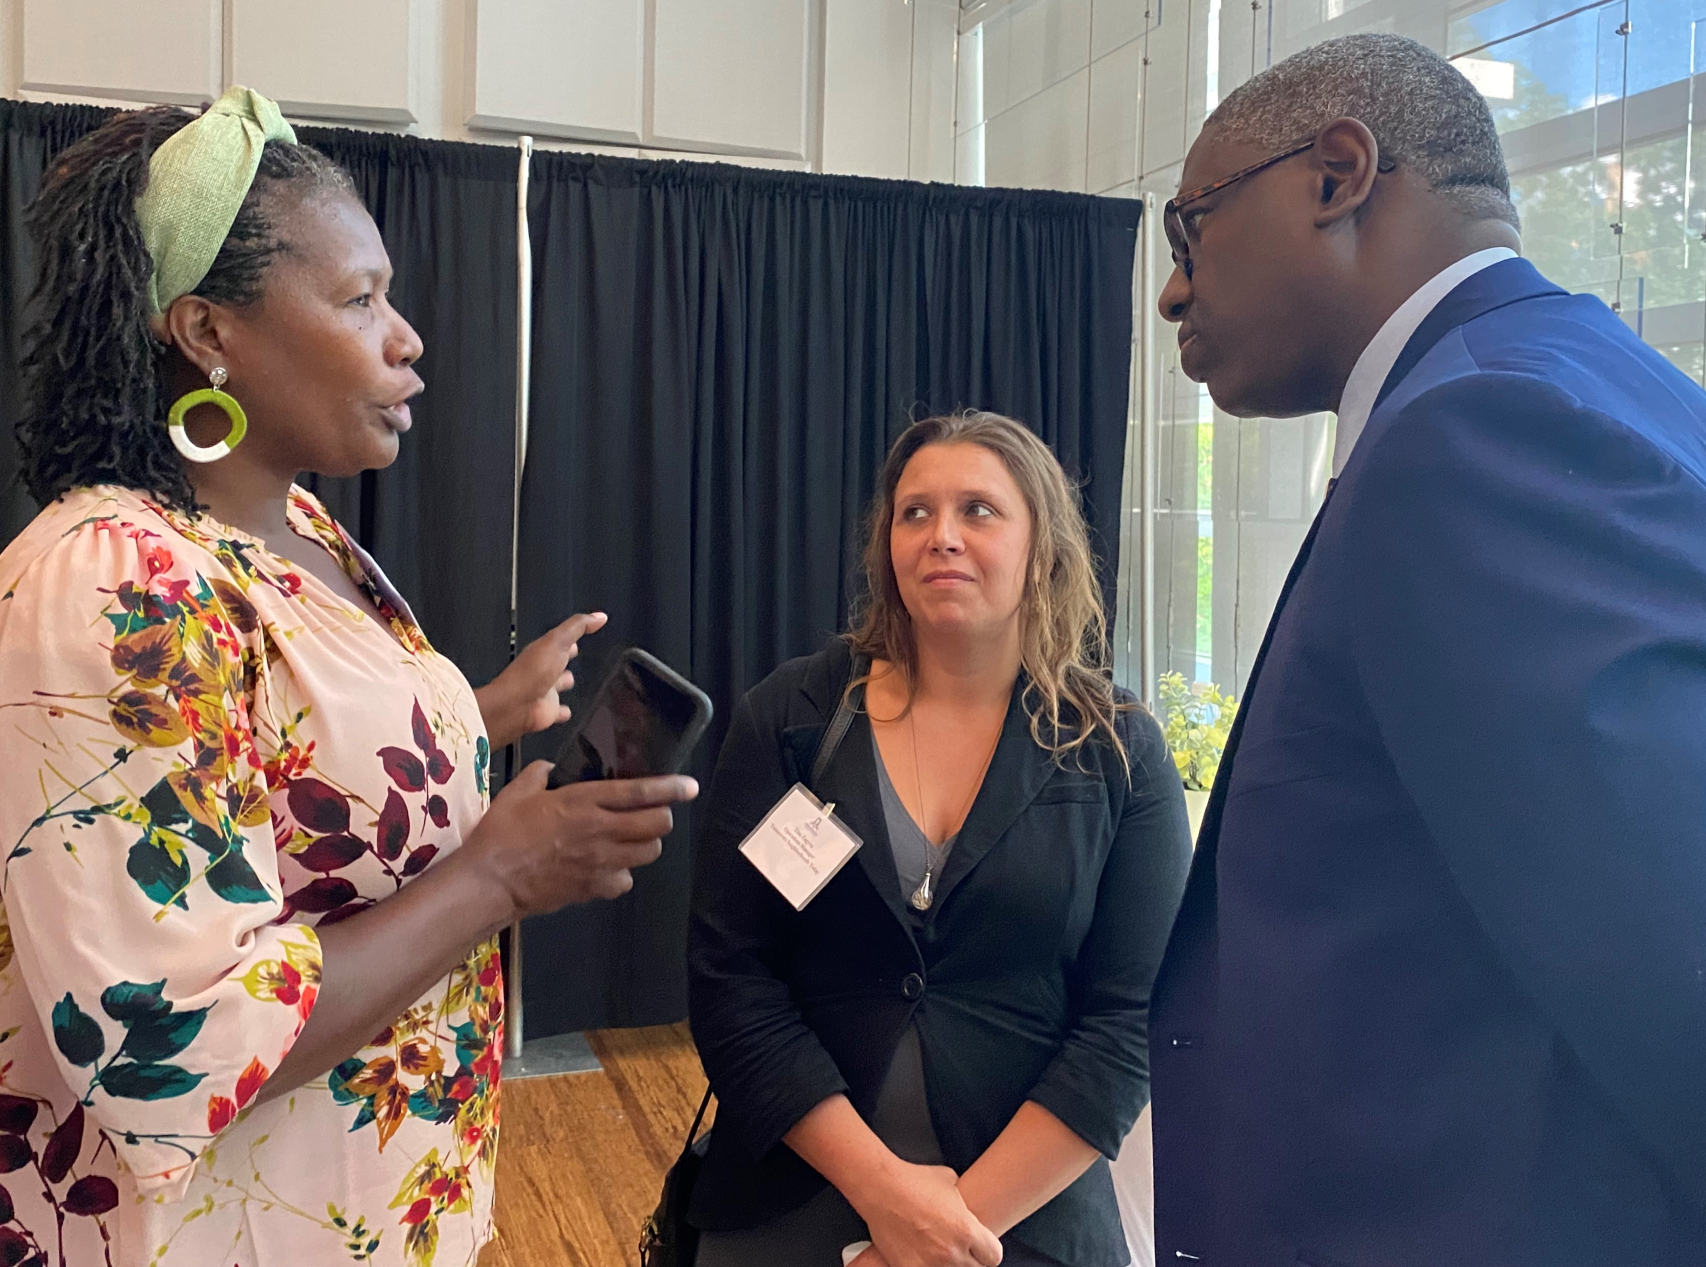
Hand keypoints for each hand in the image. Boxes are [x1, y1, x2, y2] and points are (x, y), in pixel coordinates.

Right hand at [456, 759, 697, 917]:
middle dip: (662, 817)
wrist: (490, 882)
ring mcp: (601, 862)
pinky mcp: (595, 888)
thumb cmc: (500, 833)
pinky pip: (626, 881)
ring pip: (648, 853)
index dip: (670, 789)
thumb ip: (539, 775)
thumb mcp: (517, 793)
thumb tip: (549, 768)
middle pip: (657, 825)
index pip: (639, 793)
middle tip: (652, 814)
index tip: (690, 786)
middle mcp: (600, 830)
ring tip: (632, 839)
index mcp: (583, 801)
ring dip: (646, 844)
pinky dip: (623, 874)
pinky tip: (608, 868)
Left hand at [474, 612, 605, 750]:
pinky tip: (567, 712)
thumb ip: (578, 627)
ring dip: (564, 682)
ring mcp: (545, 691)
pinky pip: (558, 710)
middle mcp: (543, 670)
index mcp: (544, 651)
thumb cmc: (532, 672)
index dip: (571, 635)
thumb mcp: (558, 641)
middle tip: (577, 654)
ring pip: (557, 685)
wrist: (516, 705)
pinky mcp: (548, 710)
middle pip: (557, 661)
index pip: (560, 640)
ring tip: (572, 680)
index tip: (584, 630)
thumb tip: (599, 616)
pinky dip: (563, 711)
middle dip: (566, 658)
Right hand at [850, 1160, 1002, 1266]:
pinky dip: (926, 1265)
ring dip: (949, 1264)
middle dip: (970, 1259)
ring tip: (938, 1251)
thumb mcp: (950, 1181)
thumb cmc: (914, 1180)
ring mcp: (930, 1264)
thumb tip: (967, 1204)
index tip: (980, 1247)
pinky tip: (922, 1255)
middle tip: (958, 1248)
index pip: (994, 1257)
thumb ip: (964, 1200)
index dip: (987, 1250)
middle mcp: (952, 1252)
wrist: (881, 1188)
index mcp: (967, 1230)